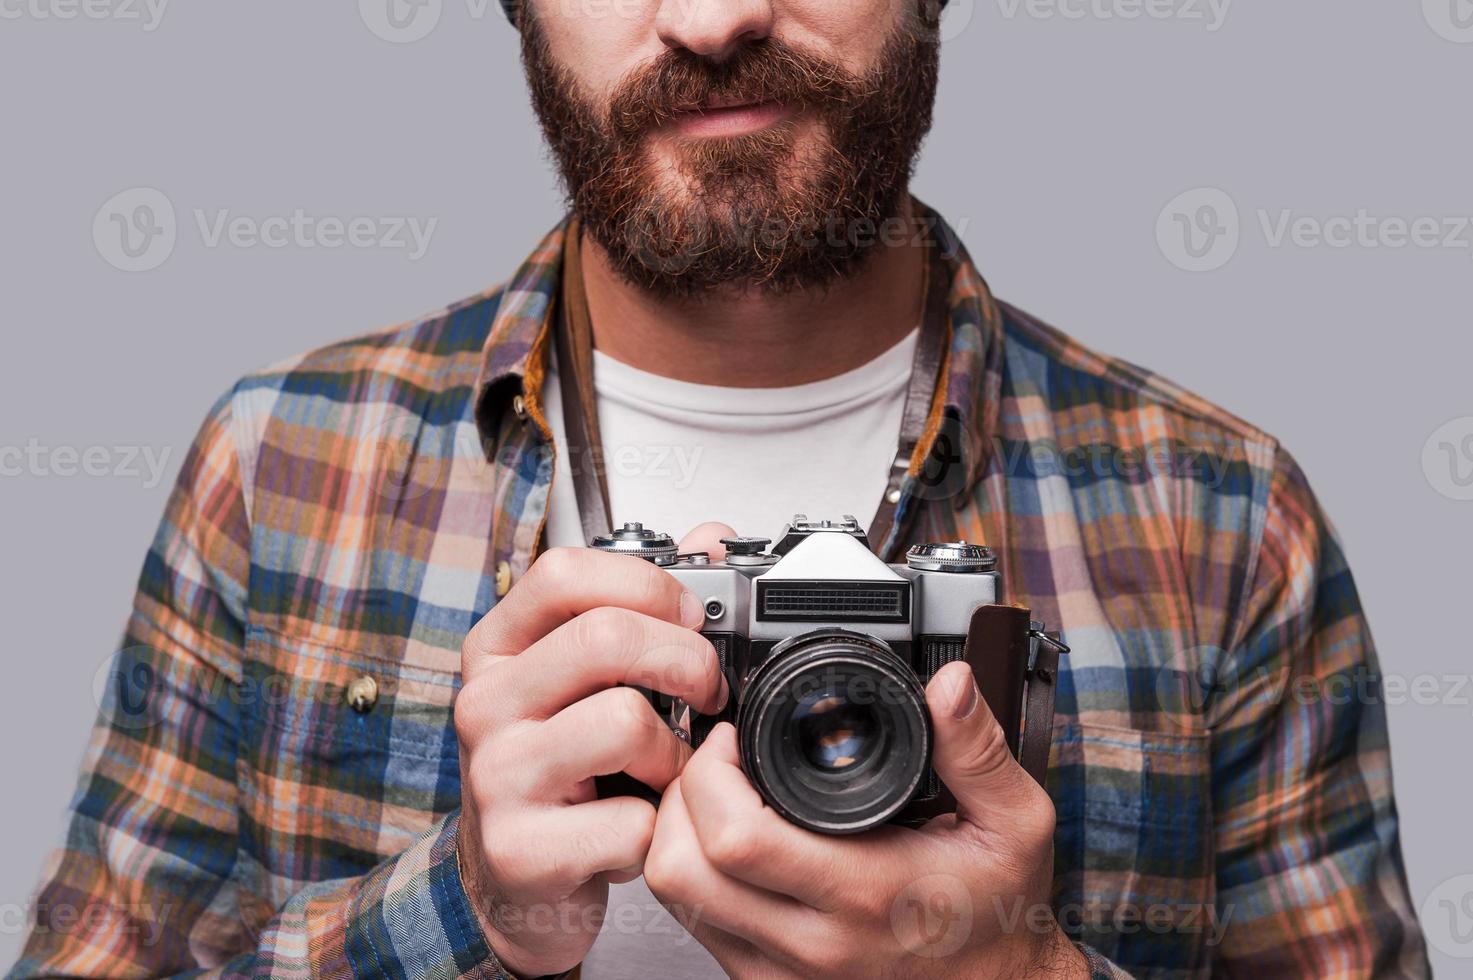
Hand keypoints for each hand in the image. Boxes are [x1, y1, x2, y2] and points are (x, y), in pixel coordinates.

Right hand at [454, 524, 733, 976]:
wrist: (510, 882)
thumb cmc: (559, 771)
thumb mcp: (586, 682)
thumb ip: (642, 608)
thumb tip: (710, 537)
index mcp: (500, 647)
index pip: (565, 573)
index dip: (648, 585)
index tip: (691, 617)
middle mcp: (486, 701)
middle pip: (607, 637)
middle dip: (687, 661)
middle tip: (708, 693)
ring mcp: (496, 776)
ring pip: (624, 722)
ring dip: (674, 754)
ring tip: (665, 771)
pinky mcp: (520, 848)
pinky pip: (629, 820)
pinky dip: (656, 827)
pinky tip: (637, 827)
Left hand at [643, 662, 1088, 978]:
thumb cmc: (1000, 913)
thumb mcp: (1014, 822)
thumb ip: (978, 749)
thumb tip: (950, 686)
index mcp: (866, 892)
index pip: (737, 839)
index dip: (714, 771)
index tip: (737, 735)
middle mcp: (813, 942)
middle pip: (680, 868)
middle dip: (681, 794)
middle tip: (717, 759)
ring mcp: (783, 971)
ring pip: (676, 898)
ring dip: (677, 834)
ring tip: (717, 794)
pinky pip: (695, 925)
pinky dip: (694, 874)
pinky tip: (727, 842)